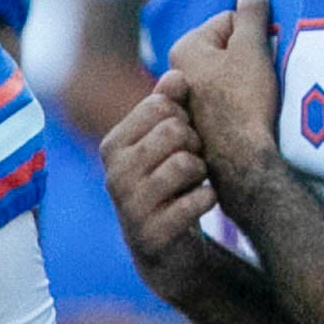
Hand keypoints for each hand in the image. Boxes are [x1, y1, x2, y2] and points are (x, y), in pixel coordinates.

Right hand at [100, 92, 220, 276]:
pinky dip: (209, 198)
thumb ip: (170, 106)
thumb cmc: (171, 184)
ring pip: (186, 163)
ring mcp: (130, 206)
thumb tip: (177, 74)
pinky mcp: (152, 234)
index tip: (185, 134)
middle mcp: (114, 174)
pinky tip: (202, 203)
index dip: (185, 116)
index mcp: (113, 146)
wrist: (171, 249)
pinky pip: (198, 200)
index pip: (159, 105)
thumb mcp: (167, 143)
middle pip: (174, 130)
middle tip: (194, 160)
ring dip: (203, 171)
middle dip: (196, 142)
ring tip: (195, 181)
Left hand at [162, 0, 280, 165]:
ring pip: (230, 71)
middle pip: (230, 46)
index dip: (257, 32)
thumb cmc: (244, 101)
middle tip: (265, 74)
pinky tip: (252, 112)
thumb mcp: (252, 49)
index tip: (267, 53)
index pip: (232, 20)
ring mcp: (190, 96)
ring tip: (259, 95)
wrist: (241, 159)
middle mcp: (181, 69)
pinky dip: (243, 99)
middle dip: (252, 54)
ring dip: (250, 77)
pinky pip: (229, 96)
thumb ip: (252, 14)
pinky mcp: (203, 118)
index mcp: (186, 47)